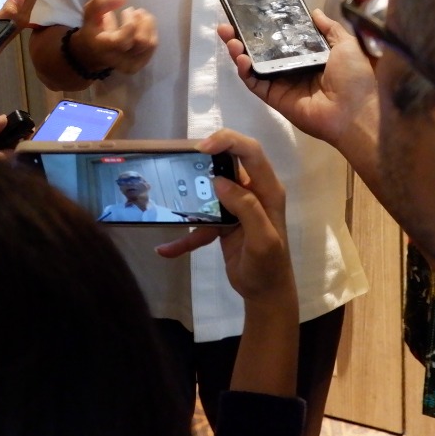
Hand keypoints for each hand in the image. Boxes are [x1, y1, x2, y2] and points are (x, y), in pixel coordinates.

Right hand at [73, 0, 156, 74]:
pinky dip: (150, 31)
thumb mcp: (90, 13)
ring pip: (149, 44)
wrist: (92, 54)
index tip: (127, 10)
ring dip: (147, 25)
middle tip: (134, 11)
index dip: (130, 23)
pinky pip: (152, 46)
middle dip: (141, 22)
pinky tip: (142, 24)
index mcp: (104, 48)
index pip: (123, 40)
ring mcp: (131, 64)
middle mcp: (118, 60)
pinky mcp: (140, 63)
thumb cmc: (92, 30)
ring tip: (140, 15)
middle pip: (141, 42)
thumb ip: (102, 1)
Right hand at [155, 130, 296, 304]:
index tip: (201, 148)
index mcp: (267, 190)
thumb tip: (220, 181)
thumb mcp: (262, 240)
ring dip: (190, 194)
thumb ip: (247, 208)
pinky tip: (165, 250)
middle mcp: (252, 191)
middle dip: (206, 157)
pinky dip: (183, 237)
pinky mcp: (223, 222)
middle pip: (229, 161)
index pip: (250, 152)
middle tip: (181, 161)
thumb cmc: (269, 267)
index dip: (228, 141)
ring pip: (209, 189)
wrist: (266, 294)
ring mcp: (236, 206)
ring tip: (167, 193)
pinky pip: (200, 223)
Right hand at [219, 9, 377, 147]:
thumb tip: (315, 12)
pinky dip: (244, 71)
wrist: (353, 112)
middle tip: (227, 24)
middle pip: (261, 50)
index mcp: (309, 55)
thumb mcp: (346, 45)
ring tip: (228, 36)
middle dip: (243, 37)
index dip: (266, 26)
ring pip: (253, 65)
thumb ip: (329, 28)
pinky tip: (240, 57)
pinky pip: (255, 83)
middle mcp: (292, 67)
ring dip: (238, 51)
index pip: (281, 38)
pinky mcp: (274, 98)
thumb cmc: (353, 78)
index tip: (251, 13)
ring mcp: (281, 83)